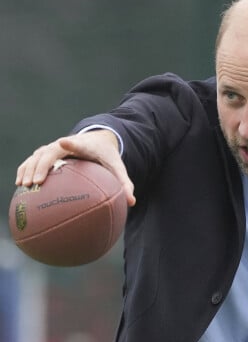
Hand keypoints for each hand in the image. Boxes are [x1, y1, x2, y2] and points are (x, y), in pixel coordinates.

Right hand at [16, 129, 135, 205]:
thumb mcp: (117, 167)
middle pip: (49, 152)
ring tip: (24, 185)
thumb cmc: (107, 156)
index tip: (62, 142)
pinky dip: (26, 169)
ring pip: (37, 156)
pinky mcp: (48, 153)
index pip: (76, 143)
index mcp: (84, 146)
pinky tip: (21, 185)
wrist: (98, 139)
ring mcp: (54, 148)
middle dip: (40, 165)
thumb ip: (125, 183)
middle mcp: (65, 144)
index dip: (70, 143)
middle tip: (36, 182)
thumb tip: (132, 202)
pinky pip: (33, 160)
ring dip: (29, 169)